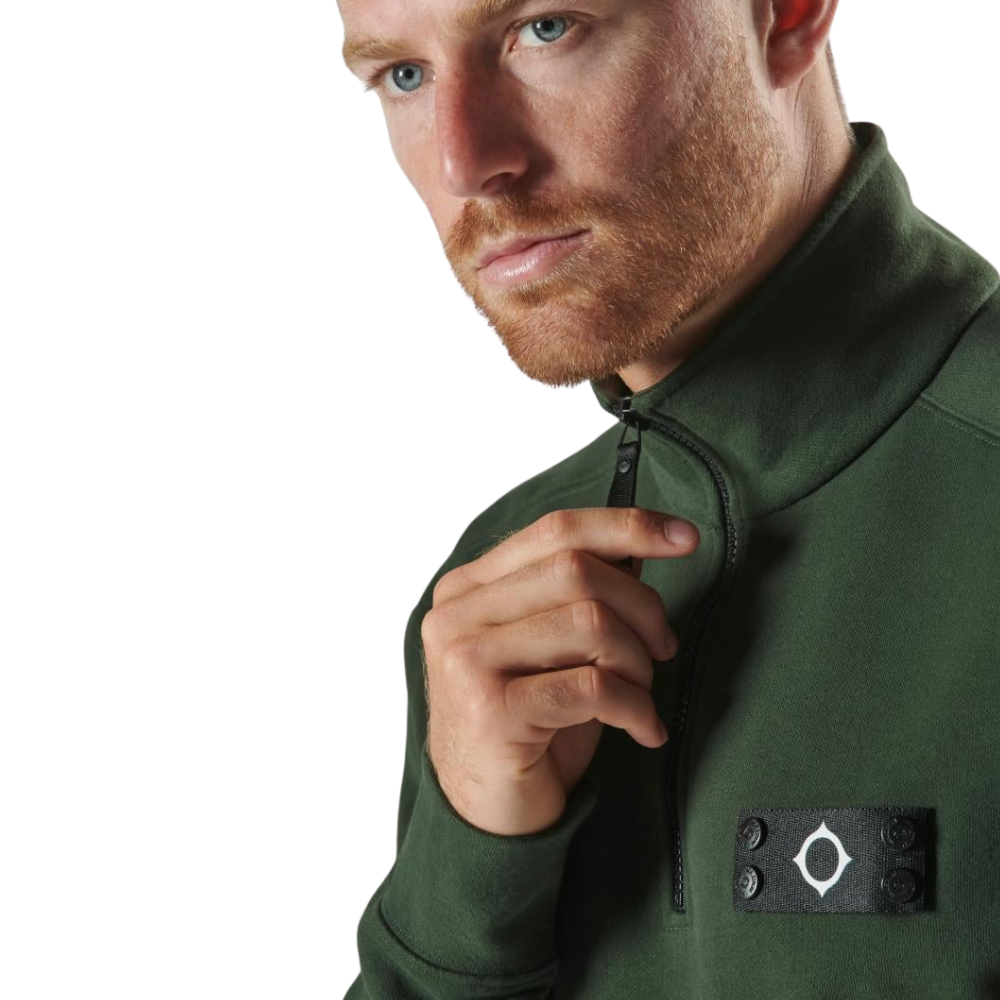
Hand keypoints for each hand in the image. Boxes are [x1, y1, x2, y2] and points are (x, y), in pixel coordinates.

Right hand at [421, 506, 699, 835]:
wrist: (486, 817)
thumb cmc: (528, 726)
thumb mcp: (552, 648)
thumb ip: (579, 594)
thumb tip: (640, 546)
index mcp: (469, 587)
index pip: (556, 530)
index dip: (627, 525)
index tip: (684, 536)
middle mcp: (458, 615)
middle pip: (578, 569)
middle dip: (642, 606)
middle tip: (664, 646)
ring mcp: (467, 660)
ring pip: (590, 622)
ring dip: (639, 662)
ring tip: (642, 694)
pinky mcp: (491, 710)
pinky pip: (594, 686)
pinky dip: (636, 707)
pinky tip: (644, 730)